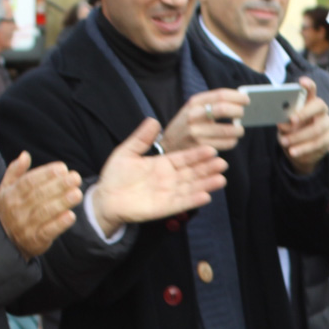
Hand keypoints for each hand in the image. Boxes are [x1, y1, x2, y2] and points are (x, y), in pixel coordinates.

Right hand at [0, 152, 82, 257]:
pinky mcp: (35, 240)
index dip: (46, 174)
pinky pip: (48, 231)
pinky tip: (71, 216)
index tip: (62, 168)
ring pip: (45, 212)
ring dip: (62, 202)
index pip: (28, 182)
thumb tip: (25, 155)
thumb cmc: (12, 209)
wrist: (5, 241)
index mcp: (11, 195)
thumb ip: (15, 171)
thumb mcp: (7, 189)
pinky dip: (60, 224)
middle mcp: (17, 210)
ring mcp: (26, 226)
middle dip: (59, 185)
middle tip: (75, 177)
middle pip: (39, 195)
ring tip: (77, 193)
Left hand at [88, 119, 226, 233]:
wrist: (105, 198)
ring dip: (206, 183)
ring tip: (221, 179)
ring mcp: (168, 193)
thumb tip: (153, 120)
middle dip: (207, 168)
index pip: (184, 158)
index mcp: (162, 164)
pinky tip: (206, 196)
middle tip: (223, 163)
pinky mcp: (164, 208)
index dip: (197, 154)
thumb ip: (141, 138)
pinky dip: (193, 200)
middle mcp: (169, 178)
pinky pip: (181, 203)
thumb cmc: (115, 175)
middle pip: (192, 172)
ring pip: (191, 187)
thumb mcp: (126, 152)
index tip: (212, 149)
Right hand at [162, 89, 248, 155]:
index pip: (220, 95)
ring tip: (239, 130)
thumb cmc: (188, 125)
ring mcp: (196, 132)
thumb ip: (212, 104)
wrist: (168, 145)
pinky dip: (233, 141)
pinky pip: (226, 143)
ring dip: (239, 130)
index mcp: (194, 102)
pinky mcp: (200, 147)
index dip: (237, 97)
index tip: (247, 100)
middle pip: (224, 109)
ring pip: (228, 130)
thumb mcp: (194, 109)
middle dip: (239, 112)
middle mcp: (194, 115)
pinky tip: (231, 140)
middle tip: (243, 115)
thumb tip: (240, 100)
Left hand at [278, 77, 328, 172]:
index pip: (311, 89)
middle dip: (304, 113)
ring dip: (299, 137)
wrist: (300, 153)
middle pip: (319, 105)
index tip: (301, 82)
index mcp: (308, 102)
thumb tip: (283, 123)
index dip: (308, 85)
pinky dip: (304, 149)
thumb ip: (284, 124)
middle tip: (291, 120)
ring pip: (318, 128)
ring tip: (285, 142)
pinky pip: (320, 143)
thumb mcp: (284, 128)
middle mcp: (321, 110)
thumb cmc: (291, 134)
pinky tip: (293, 152)